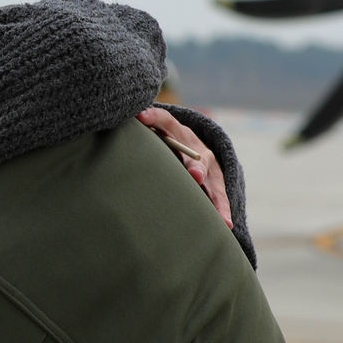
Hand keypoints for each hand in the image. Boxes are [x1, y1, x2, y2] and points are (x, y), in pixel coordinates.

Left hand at [136, 108, 232, 228]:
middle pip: (198, 160)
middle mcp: (198, 151)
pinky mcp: (217, 185)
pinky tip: (226, 225)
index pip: (166, 122)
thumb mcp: (155, 132)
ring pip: (214, 184)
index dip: (154, 118)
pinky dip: (223, 211)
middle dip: (196, 168)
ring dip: (216, 199)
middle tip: (195, 176)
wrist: (196, 146)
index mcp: (179, 133)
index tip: (141, 117)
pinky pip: (220, 198)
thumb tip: (116, 122)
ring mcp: (210, 169)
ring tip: (220, 214)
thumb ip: (140, 130)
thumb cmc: (165, 142)